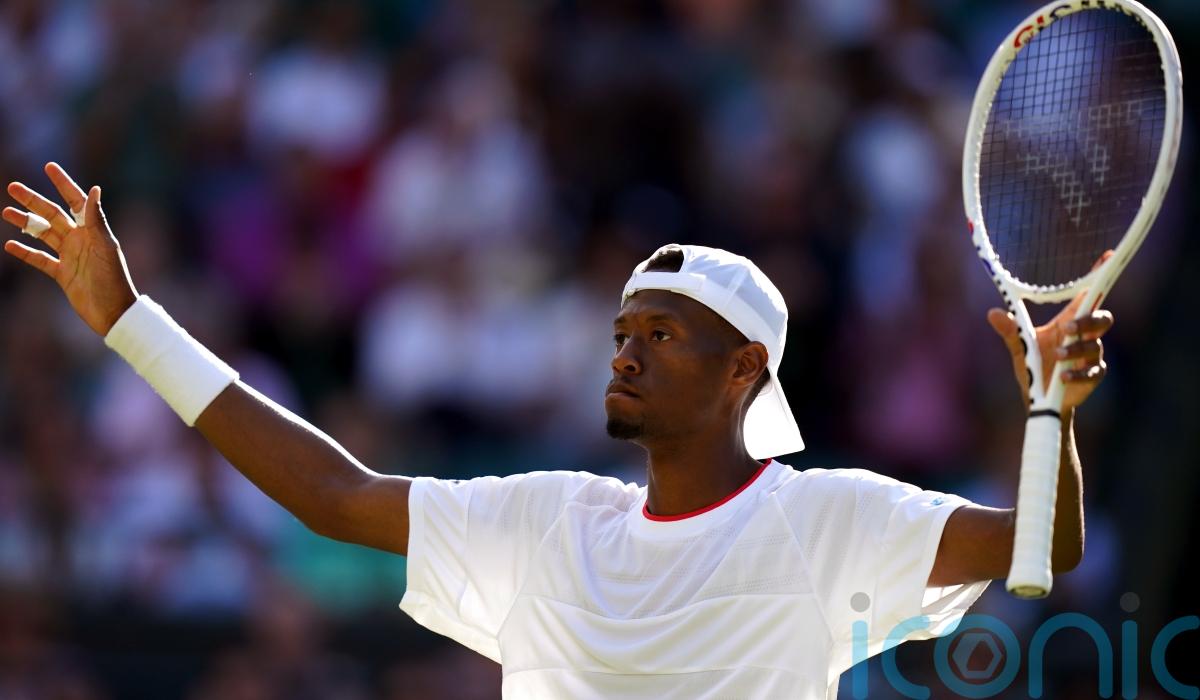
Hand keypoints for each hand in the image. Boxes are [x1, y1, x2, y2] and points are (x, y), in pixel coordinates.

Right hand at [3, 163, 137, 335]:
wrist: (114, 313)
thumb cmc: (114, 279)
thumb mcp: (104, 247)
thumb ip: (96, 219)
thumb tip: (95, 188)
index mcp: (93, 231)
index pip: (75, 201)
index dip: (63, 184)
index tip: (49, 166)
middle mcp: (81, 240)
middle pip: (53, 215)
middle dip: (33, 200)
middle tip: (12, 187)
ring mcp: (70, 257)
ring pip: (43, 234)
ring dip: (25, 223)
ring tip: (6, 211)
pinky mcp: (63, 274)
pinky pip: (40, 260)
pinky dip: (25, 252)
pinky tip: (9, 244)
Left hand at [987, 252, 1114, 411]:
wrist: (1038, 400)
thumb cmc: (1032, 368)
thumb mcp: (1018, 348)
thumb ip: (1009, 331)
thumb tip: (993, 313)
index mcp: (1068, 323)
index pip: (1086, 296)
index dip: (1098, 276)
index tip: (1107, 256)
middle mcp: (1083, 336)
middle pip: (1101, 318)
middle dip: (1088, 320)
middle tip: (1066, 329)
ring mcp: (1091, 356)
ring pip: (1095, 345)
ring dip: (1076, 349)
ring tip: (1056, 357)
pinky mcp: (1093, 375)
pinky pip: (1093, 371)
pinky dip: (1078, 372)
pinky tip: (1063, 377)